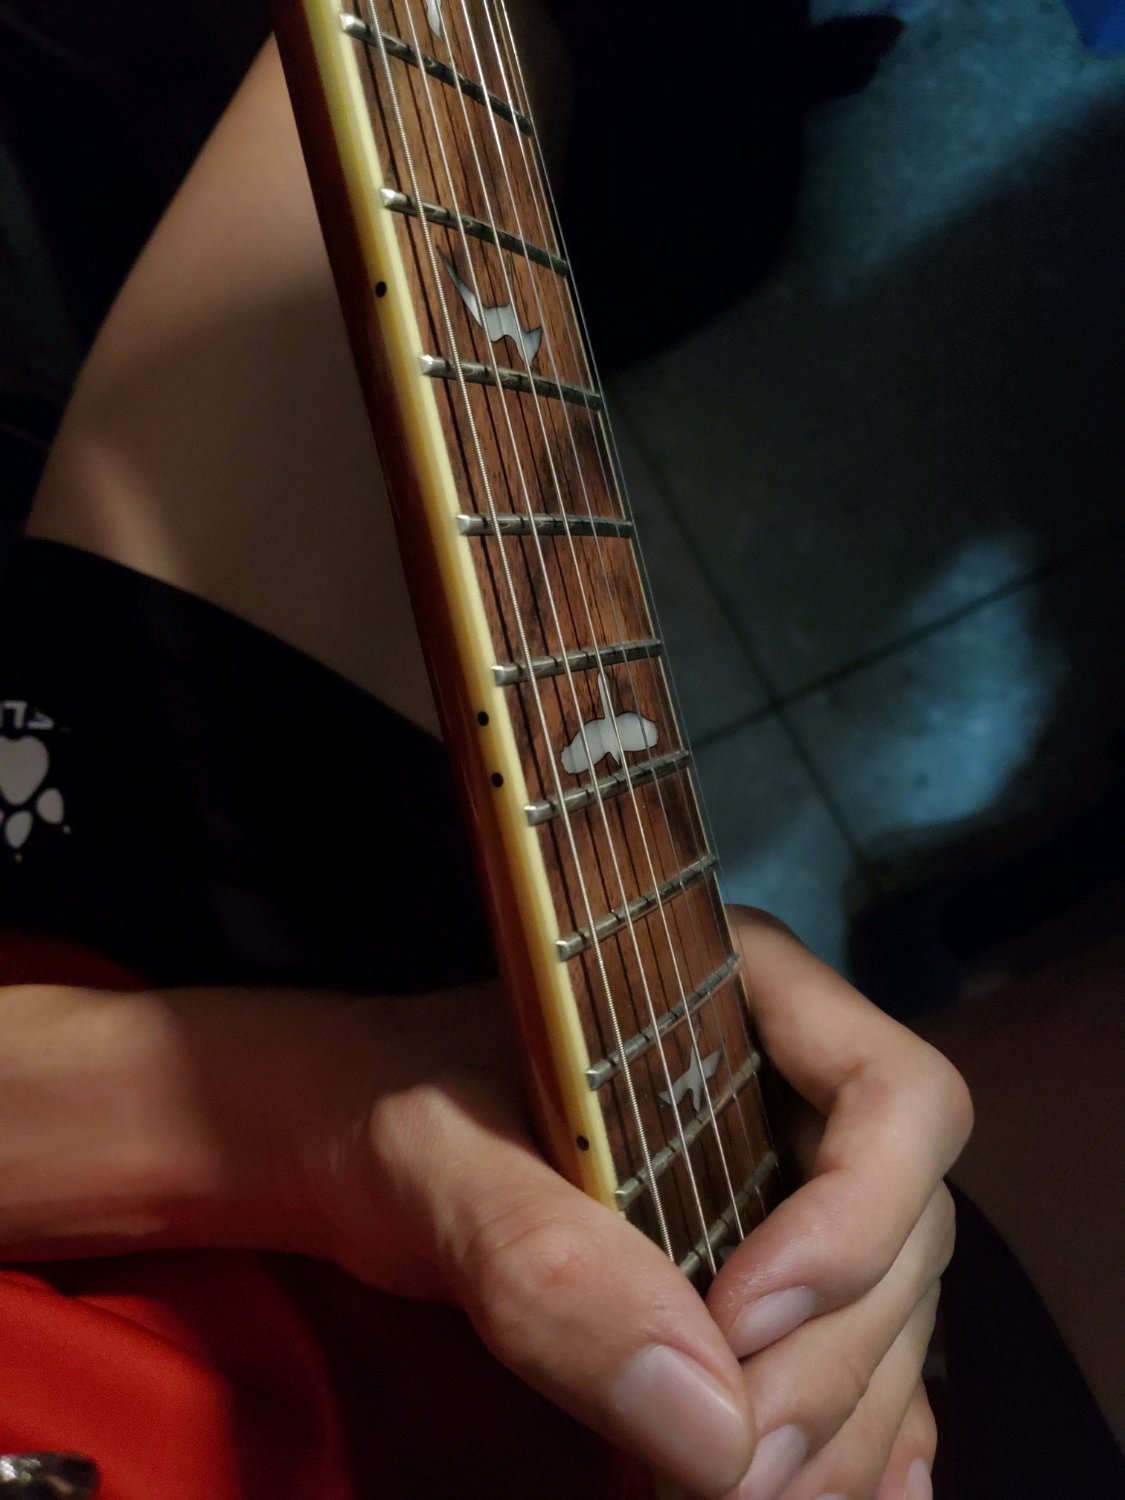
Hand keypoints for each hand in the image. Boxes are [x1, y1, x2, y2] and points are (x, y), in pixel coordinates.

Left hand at [301, 907, 971, 1499]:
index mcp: (747, 992)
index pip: (894, 1096)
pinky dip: (854, 1440)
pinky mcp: (770, 1268)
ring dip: (837, 1426)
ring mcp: (793, 1181)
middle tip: (727, 1474)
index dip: (854, 1219)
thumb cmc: (387, 1108)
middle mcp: (796, 1082)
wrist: (347, 1146)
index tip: (738, 1323)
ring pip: (893, 1311)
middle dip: (831, 1362)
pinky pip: (864, 1360)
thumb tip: (711, 1428)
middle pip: (906, 1227)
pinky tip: (831, 1497)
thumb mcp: (437, 1160)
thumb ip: (549, 1264)